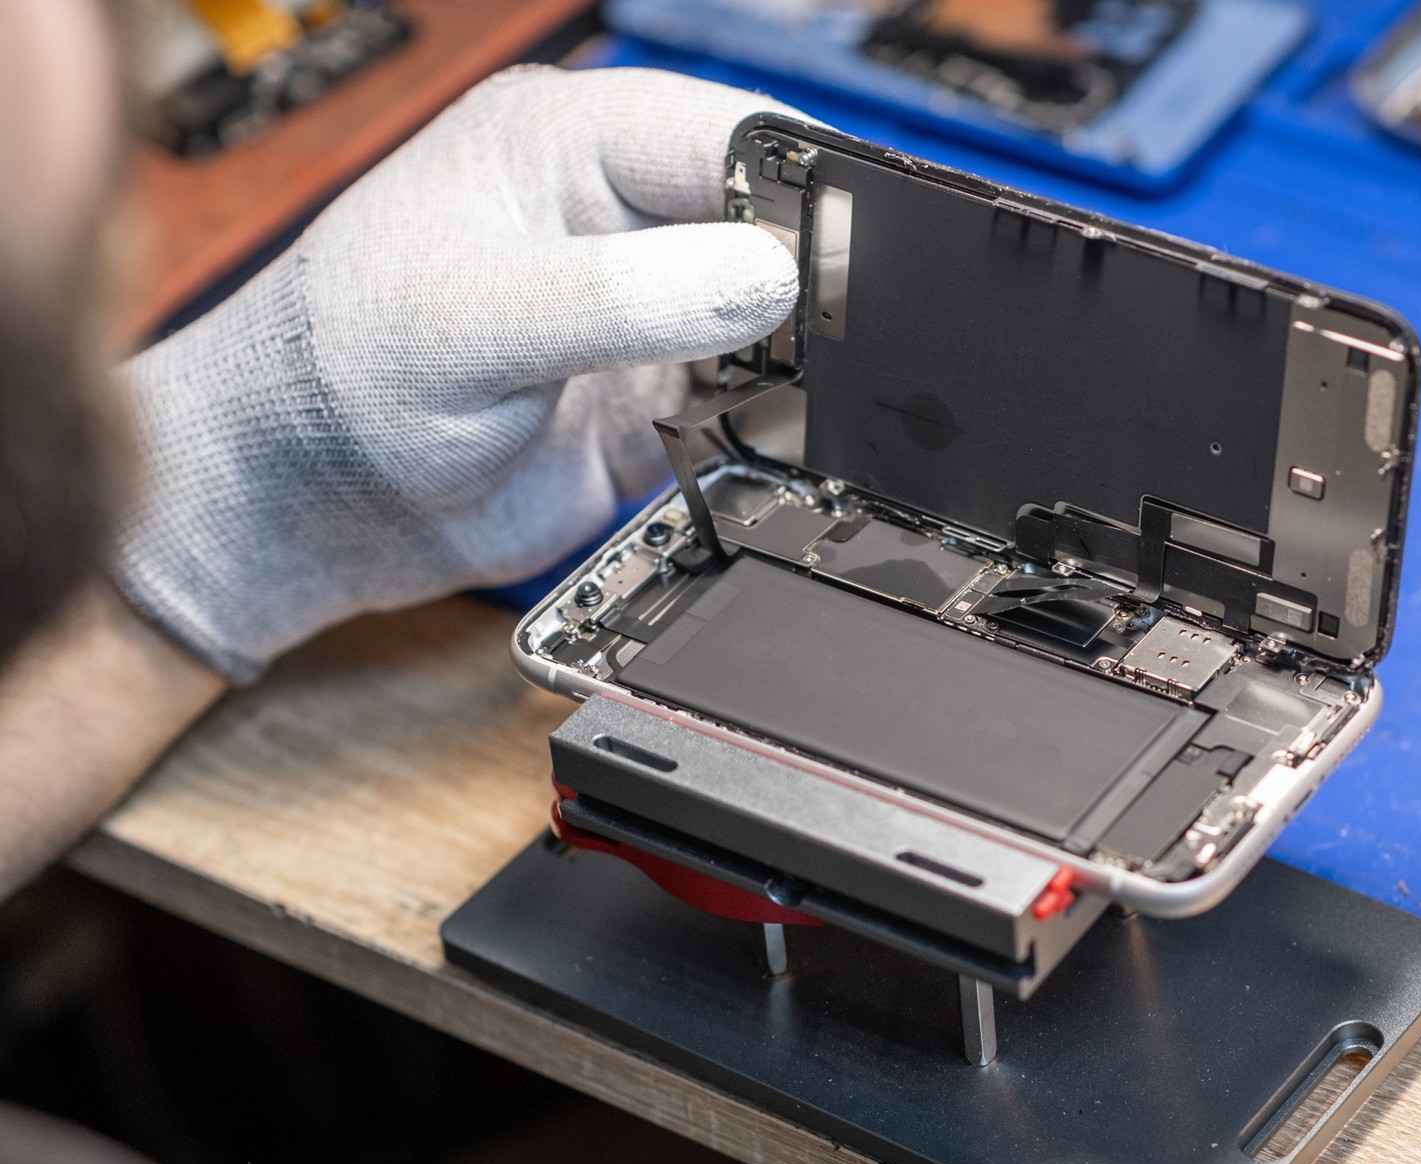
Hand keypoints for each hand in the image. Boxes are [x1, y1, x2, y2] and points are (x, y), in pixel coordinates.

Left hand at [115, 67, 802, 680]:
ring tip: (761, 400)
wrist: (313, 507)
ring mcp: (648, 311)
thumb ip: (617, 295)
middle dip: (810, 285)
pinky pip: (754, 406)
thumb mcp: (471, 321)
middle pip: (776, 225)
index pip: (731, 136)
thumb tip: (763, 277)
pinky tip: (743, 446)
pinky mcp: (659, 397)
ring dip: (793, 365)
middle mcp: (622, 217)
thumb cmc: (340, 377)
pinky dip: (765, 431)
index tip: (844, 269)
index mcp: (570, 142)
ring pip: (780, 320)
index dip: (799, 196)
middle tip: (814, 349)